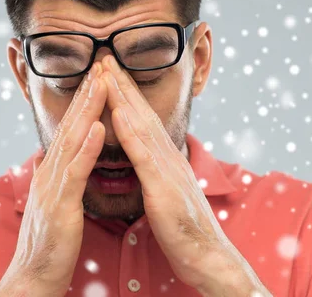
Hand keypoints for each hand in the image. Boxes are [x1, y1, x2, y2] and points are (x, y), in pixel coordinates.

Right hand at [0, 62, 107, 296]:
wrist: (33, 276)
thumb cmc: (49, 242)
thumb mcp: (51, 202)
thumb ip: (52, 178)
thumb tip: (50, 159)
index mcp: (52, 171)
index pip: (71, 129)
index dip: (84, 101)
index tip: (98, 77)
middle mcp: (49, 172)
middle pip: (70, 125)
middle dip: (86, 93)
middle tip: (101, 64)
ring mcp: (52, 186)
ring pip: (72, 140)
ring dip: (87, 109)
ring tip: (101, 82)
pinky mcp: (60, 205)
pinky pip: (76, 172)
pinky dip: (87, 147)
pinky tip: (98, 127)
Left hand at [99, 55, 264, 293]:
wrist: (206, 255)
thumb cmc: (184, 228)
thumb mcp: (167, 191)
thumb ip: (156, 169)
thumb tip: (144, 156)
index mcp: (165, 157)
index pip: (142, 118)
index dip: (125, 93)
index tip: (109, 72)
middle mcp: (168, 155)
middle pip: (141, 112)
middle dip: (122, 83)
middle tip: (104, 56)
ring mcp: (167, 169)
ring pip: (142, 125)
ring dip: (123, 96)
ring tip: (107, 72)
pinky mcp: (164, 187)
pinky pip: (144, 156)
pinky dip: (130, 132)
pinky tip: (118, 113)